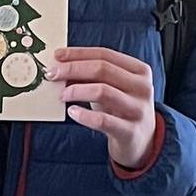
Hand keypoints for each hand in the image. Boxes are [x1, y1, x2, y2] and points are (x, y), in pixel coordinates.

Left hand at [50, 47, 156, 168]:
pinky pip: (102, 120)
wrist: (142, 142)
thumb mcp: (111, 89)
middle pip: (102, 69)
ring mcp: (138, 110)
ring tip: (63, 95)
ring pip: (102, 91)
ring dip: (77, 90)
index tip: (57, 55)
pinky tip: (72, 112)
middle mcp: (142, 87)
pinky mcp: (130, 131)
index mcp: (139, 71)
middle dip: (72, 69)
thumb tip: (61, 68)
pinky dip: (83, 115)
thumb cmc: (122, 110)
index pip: (105, 55)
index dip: (78, 54)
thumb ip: (92, 77)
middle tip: (53, 74)